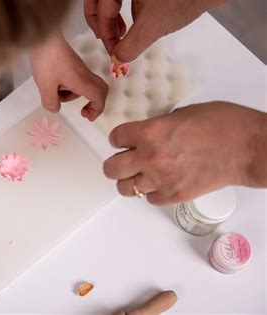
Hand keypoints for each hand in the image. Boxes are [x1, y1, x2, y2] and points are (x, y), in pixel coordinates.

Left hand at [30, 31, 107, 120]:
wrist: (43, 37)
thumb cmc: (46, 59)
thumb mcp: (45, 86)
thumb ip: (50, 101)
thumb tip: (55, 108)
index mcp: (82, 81)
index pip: (99, 97)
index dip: (97, 110)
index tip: (88, 117)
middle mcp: (84, 74)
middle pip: (100, 90)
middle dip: (94, 104)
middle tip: (83, 112)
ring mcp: (79, 68)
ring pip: (86, 86)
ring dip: (73, 95)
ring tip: (55, 95)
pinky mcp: (73, 64)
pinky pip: (77, 79)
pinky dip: (69, 87)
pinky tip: (53, 85)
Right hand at [85, 0, 226, 60]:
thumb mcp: (152, 27)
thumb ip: (130, 46)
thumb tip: (116, 60)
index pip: (101, 9)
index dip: (105, 32)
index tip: (113, 49)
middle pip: (95, 1)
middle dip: (100, 22)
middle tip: (108, 40)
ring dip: (109, 17)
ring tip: (120, 33)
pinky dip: (119, 10)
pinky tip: (129, 23)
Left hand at [103, 102, 265, 204]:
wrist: (247, 148)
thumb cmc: (223, 125)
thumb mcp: (183, 113)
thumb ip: (159, 125)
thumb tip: (148, 133)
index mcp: (150, 132)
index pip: (115, 138)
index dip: (119, 139)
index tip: (122, 140)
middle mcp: (150, 157)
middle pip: (111, 169)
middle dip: (115, 164)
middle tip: (123, 161)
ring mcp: (161, 179)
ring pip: (126, 188)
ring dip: (130, 181)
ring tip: (139, 175)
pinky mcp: (174, 196)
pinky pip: (150, 199)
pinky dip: (152, 192)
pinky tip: (160, 183)